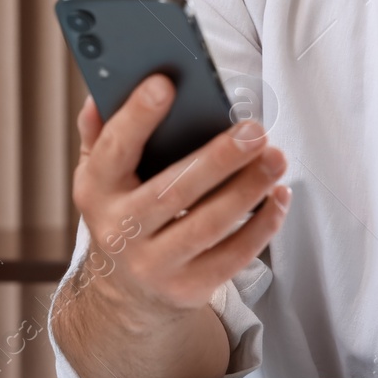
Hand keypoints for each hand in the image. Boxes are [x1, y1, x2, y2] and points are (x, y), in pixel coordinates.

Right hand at [69, 75, 290, 326]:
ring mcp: (154, 265)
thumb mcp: (103, 178)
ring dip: (248, 189)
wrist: (128, 294)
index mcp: (97, 192)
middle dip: (218, 158)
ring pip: (208, 225)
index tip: (165, 84)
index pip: (113, 151)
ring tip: (275, 157)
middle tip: (254, 130)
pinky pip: (233, 256)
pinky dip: (262, 225)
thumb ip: (102, 134)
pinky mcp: (189, 288)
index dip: (136, 118)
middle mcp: (120, 231)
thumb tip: (98, 94)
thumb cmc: (125, 213)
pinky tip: (280, 195)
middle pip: (173, 191)